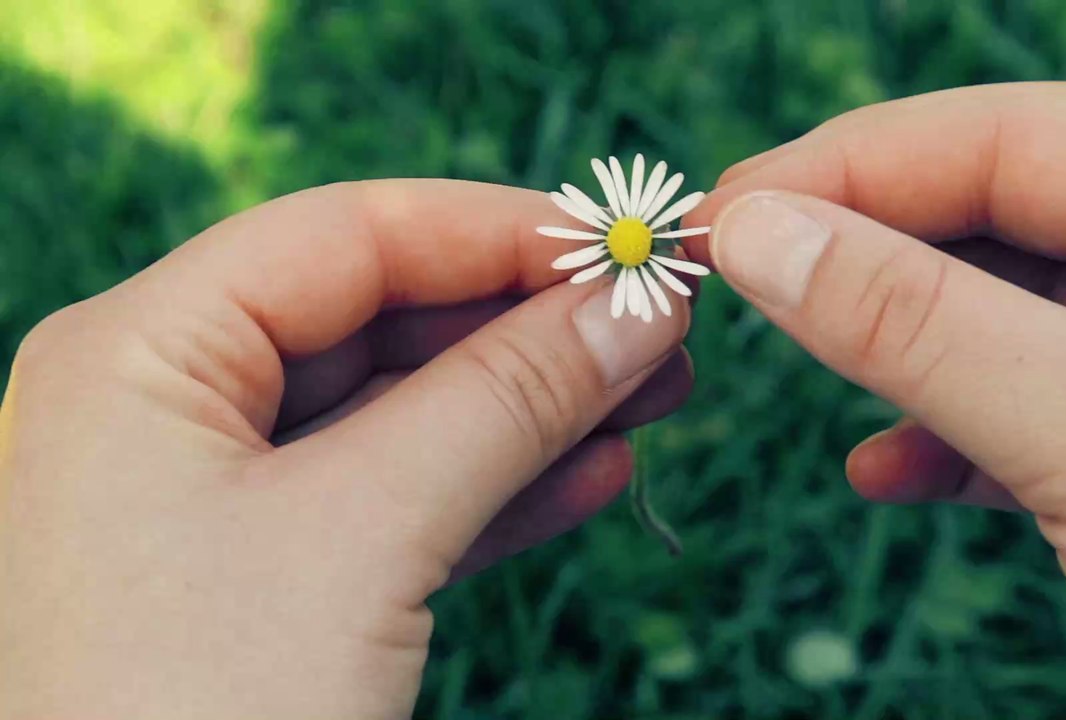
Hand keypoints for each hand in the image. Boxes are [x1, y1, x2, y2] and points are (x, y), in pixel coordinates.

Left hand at [0, 181, 691, 718]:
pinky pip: (401, 506)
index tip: (628, 244)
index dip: (498, 230)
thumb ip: (507, 399)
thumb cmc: (198, 713)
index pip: (347, 236)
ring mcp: (218, 503)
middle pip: (385, 321)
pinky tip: (597, 473)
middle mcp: (169, 410)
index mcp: (140, 355)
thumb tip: (639, 305)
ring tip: (661, 392)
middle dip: (534, 324)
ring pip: (405, 418)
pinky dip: (501, 490)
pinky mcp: (271, 586)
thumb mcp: (366, 533)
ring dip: (538, 407)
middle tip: (664, 322)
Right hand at [685, 83, 1065, 719]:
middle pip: (1002, 221)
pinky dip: (939, 439)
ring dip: (892, 343)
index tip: (734, 206)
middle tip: (742, 265)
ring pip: (1002, 325)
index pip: (1017, 141)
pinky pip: (1020, 422)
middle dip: (867, 244)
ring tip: (800, 356)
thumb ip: (920, 327)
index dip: (863, 159)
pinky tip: (881, 473)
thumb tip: (757, 235)